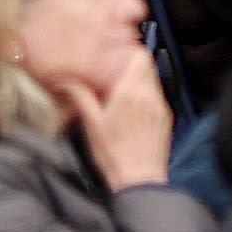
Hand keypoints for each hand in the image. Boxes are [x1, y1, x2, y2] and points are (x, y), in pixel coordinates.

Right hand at [77, 61, 174, 189]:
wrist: (139, 180)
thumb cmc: (114, 155)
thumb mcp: (92, 125)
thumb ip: (80, 97)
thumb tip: (65, 82)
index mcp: (130, 91)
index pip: (139, 54)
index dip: (128, 51)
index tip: (115, 56)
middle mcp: (149, 94)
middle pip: (147, 64)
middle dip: (132, 64)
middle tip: (116, 72)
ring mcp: (160, 106)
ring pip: (154, 79)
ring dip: (140, 79)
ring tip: (123, 90)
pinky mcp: (166, 118)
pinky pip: (158, 96)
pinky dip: (147, 95)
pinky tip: (134, 108)